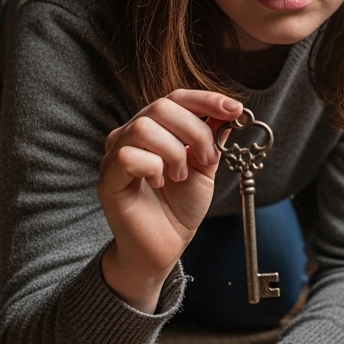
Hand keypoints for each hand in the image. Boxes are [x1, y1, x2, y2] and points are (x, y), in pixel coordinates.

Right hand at [98, 89, 242, 311]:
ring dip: (174, 152)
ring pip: (143, 128)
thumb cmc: (180, 207)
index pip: (176, 98)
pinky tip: (159, 183)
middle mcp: (130, 135)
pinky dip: (153, 167)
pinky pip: (128, 156)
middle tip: (207, 158)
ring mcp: (115, 155)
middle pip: (161, 107)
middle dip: (194, 130)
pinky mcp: (108, 179)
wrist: (165, 246)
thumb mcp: (205, 168)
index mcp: (155, 128)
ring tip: (180, 175)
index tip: (235, 109)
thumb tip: (228, 112)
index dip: (206, 99)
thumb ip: (212, 139)